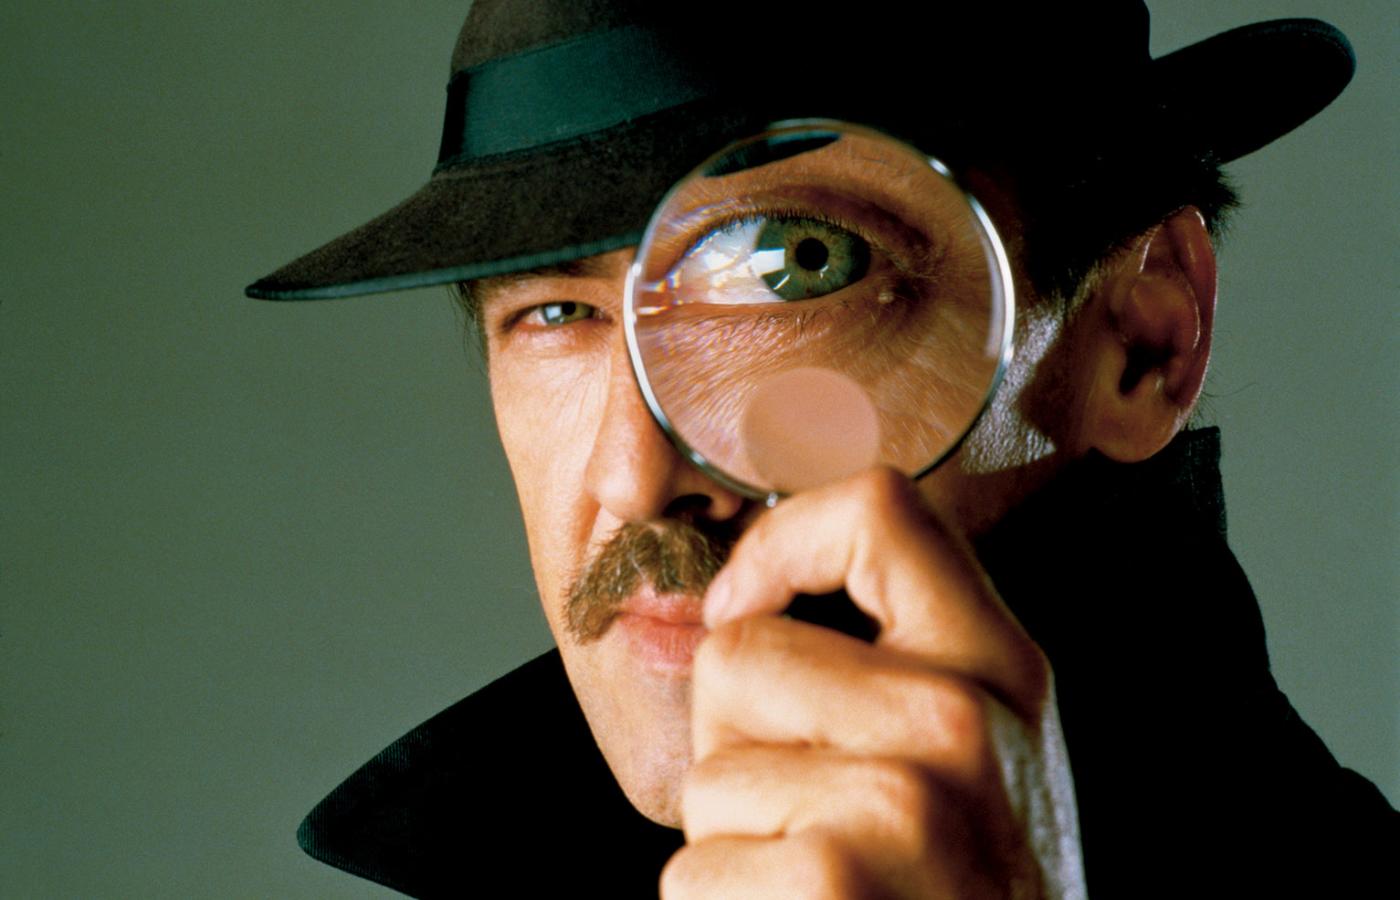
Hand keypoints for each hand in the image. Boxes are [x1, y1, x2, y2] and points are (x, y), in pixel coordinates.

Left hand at [661, 469, 1083, 898]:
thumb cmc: (956, 893)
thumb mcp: (972, 762)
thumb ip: (893, 667)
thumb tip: (745, 592)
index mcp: (1001, 670)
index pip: (880, 509)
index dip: (779, 543)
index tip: (749, 608)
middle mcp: (965, 724)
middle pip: (740, 651)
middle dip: (731, 740)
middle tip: (805, 816)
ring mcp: (906, 807)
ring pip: (706, 769)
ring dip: (730, 838)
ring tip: (817, 884)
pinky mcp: (835, 886)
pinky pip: (694, 864)